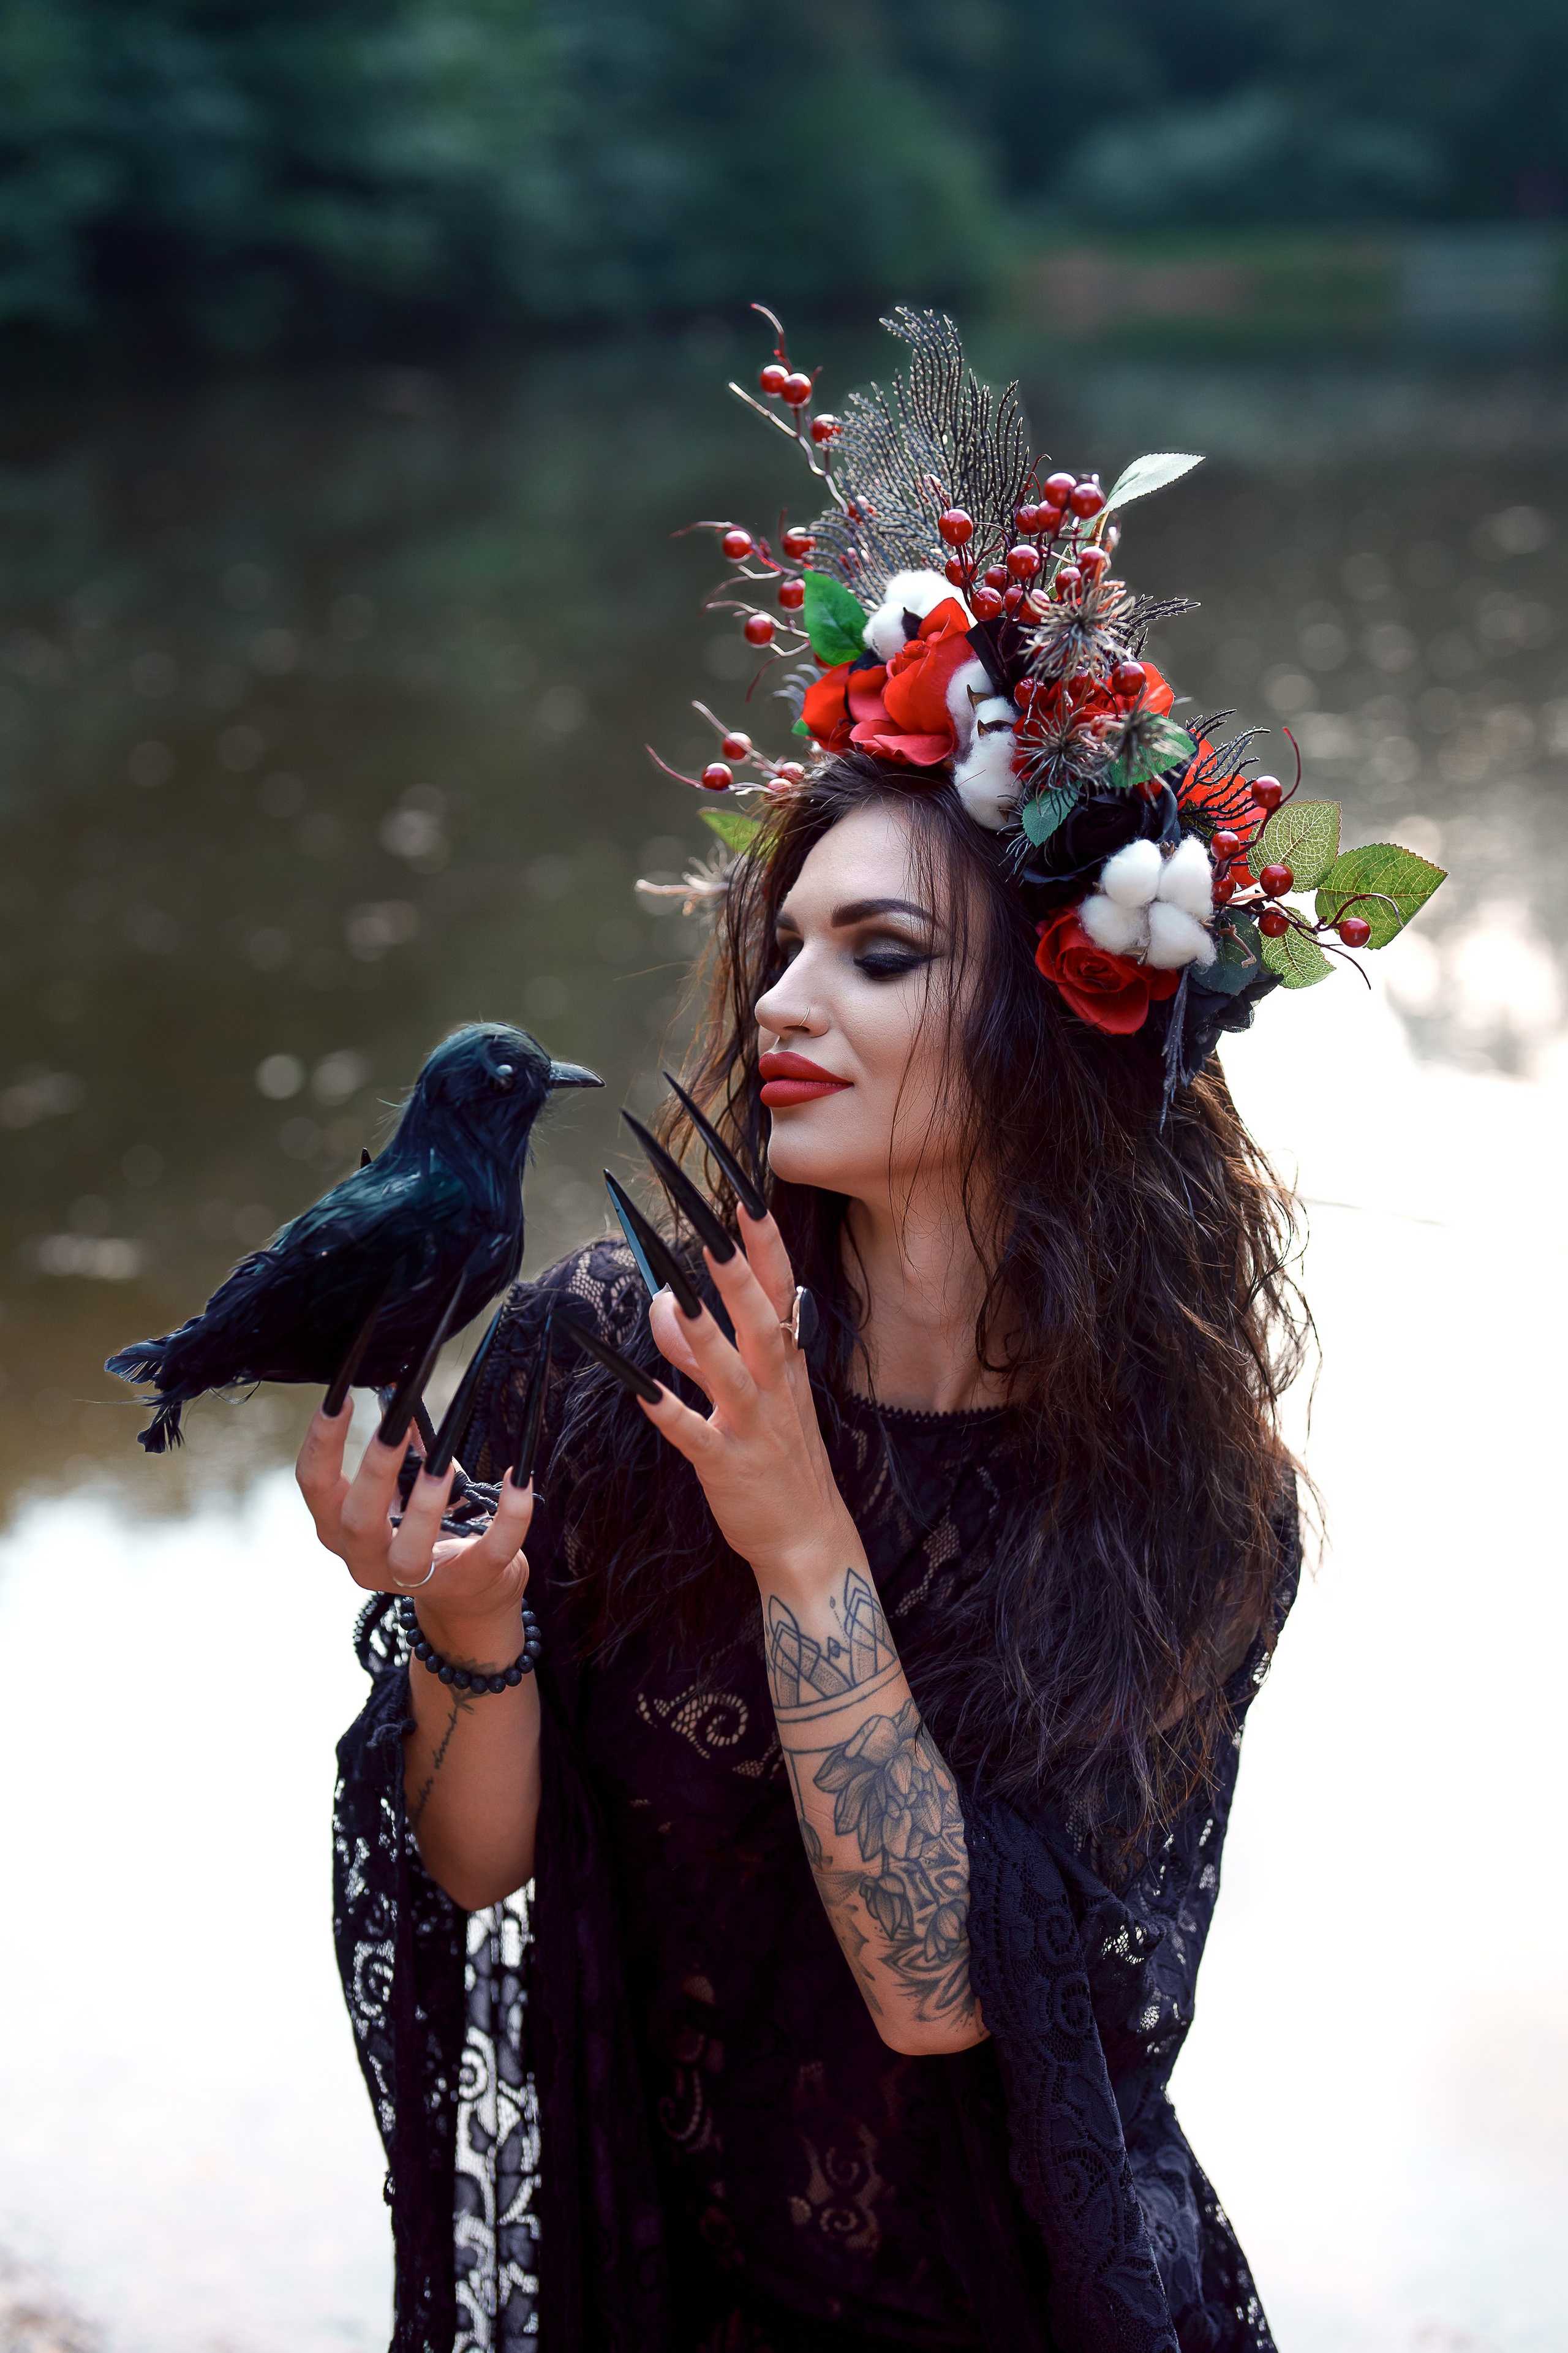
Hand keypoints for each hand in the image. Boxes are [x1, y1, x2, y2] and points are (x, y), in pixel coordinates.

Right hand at [296, 1408, 534, 1663]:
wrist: (467, 1593)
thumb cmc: (426, 1527)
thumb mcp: (403, 1487)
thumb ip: (401, 1446)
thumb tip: (400, 1391)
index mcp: (341, 1528)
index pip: (314, 1486)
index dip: (321, 1443)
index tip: (339, 1398)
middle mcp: (366, 1560)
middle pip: (356, 1521)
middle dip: (375, 1473)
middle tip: (392, 1429)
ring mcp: (415, 1580)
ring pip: (409, 1553)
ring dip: (424, 1507)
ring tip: (443, 1465)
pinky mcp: (468, 1582)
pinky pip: (491, 1552)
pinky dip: (509, 1517)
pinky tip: (520, 1480)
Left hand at [644, 1211, 859, 1591]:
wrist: (807, 1537)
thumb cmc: (778, 1455)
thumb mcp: (746, 1393)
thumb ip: (700, 1349)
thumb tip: (662, 1301)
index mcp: (784, 1361)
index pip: (778, 1290)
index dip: (764, 1244)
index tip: (747, 1196)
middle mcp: (775, 1385)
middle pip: (758, 1319)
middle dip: (737, 1271)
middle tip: (714, 1225)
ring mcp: (755, 1426)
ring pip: (729, 1372)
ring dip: (702, 1334)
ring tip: (673, 1296)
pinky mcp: (729, 1467)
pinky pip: (696, 1436)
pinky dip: (670, 1414)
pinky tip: (638, 1392)